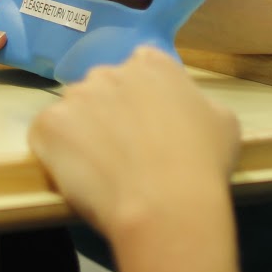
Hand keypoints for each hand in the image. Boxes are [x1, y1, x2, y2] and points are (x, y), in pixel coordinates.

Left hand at [28, 46, 239, 238]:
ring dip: (83, 132)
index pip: (141, 67)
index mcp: (152, 64)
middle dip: (110, 113)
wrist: (167, 206)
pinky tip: (81, 175)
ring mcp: (75, 96)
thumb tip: (185, 107)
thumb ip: (197, 102)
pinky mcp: (48, 125)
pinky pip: (48, 135)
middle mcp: (110, 71)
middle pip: (103, 87)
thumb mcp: (222, 122)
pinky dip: (58, 153)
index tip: (148, 125)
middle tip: (125, 152)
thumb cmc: (202, 165)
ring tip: (103, 169)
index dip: (143, 98)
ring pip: (74, 111)